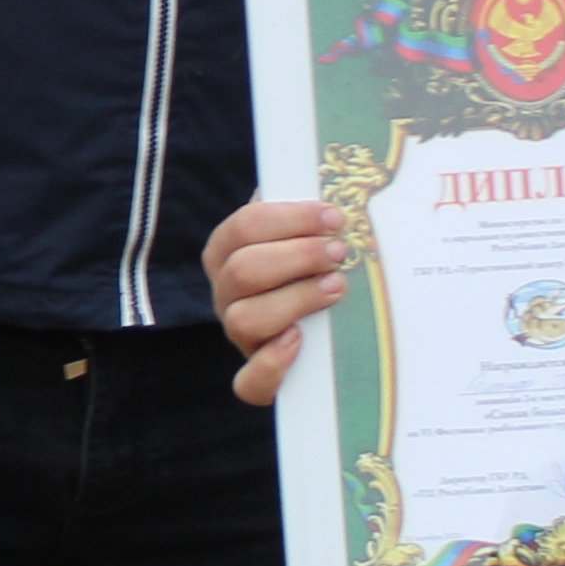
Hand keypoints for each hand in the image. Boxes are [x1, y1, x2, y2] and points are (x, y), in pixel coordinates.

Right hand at [203, 196, 347, 406]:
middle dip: (297, 257)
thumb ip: (305, 212)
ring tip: (336, 288)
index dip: (290, 219)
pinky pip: (249, 382)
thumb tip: (333, 183)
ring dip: (296, 299)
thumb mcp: (303, 232)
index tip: (334, 217)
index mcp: (228, 250)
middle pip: (243, 270)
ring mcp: (236, 334)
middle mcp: (225, 292)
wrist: (319, 323)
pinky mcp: (255, 376)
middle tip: (339, 252)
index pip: (244, 226)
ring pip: (246, 319)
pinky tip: (300, 342)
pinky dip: (272, 365)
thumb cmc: (312, 264)